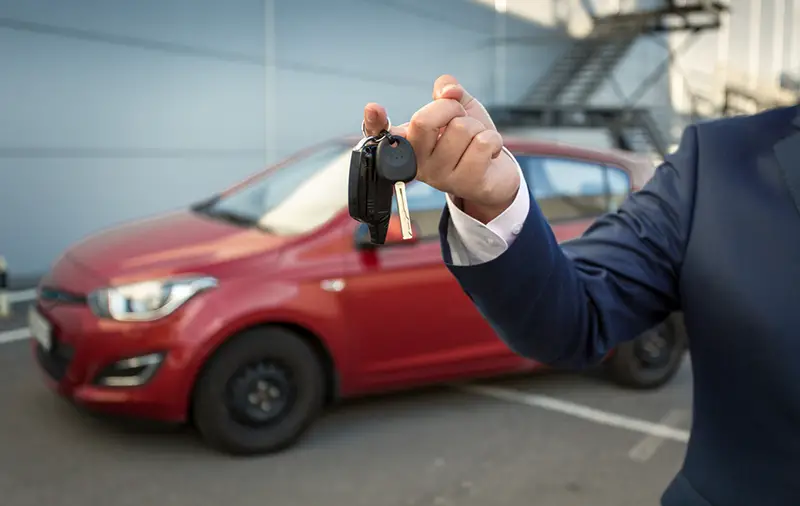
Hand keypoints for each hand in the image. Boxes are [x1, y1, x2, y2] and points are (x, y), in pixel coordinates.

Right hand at [362, 75, 519, 223]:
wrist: (495, 172)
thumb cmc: (470, 140)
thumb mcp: (458, 109)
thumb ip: (448, 92)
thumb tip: (448, 90)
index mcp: (410, 143)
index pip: (382, 133)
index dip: (374, 121)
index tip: (372, 108)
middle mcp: (418, 162)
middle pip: (423, 120)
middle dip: (450, 108)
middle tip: (459, 119)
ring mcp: (439, 176)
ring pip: (461, 129)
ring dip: (478, 127)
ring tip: (475, 141)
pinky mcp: (465, 183)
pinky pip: (483, 143)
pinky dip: (493, 140)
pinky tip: (488, 153)